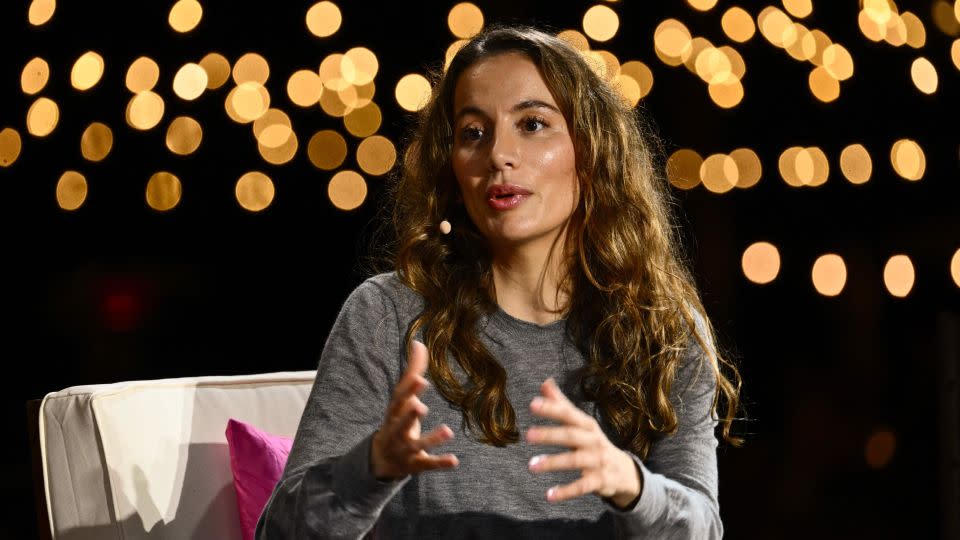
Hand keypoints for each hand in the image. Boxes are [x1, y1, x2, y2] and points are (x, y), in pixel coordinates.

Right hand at [370, 340, 458, 479]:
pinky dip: (440, 463)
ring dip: (431, 438)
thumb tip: (418, 342)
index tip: (419, 378)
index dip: (408, 390)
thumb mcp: (401, 398)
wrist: (382, 460)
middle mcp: (397, 431)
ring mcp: (406, 449)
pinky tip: (455, 460)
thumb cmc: (396, 420)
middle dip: (410, 416)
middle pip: (402, 423)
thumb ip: (412, 371)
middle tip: (420, 406)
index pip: (399, 400)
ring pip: (418, 445)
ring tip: (448, 431)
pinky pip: (428, 464)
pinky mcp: (416, 464)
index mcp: (394, 413)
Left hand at [525, 378, 642, 507]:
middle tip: (528, 435)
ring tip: (531, 465)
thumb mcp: (582, 424)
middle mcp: (593, 441)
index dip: (552, 408)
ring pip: (575, 461)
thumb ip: (562, 404)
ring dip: (553, 462)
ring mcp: (597, 461)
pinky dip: (566, 491)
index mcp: (587, 425)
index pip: (568, 414)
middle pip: (571, 435)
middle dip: (550, 434)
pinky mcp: (599, 481)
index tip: (532, 404)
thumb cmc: (595, 443)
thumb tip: (545, 382)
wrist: (625, 471)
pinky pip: (582, 486)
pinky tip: (549, 495)